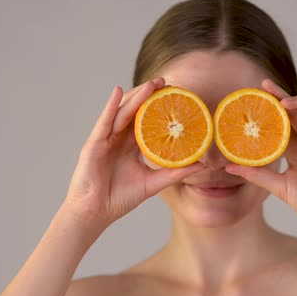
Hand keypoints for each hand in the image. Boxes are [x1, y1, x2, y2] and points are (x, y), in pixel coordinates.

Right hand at [63, 78, 203, 225]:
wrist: (96, 213)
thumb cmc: (120, 198)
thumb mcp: (154, 183)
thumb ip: (175, 172)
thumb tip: (202, 165)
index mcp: (131, 146)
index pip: (147, 120)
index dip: (159, 107)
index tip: (176, 95)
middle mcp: (118, 138)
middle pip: (135, 111)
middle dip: (149, 95)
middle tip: (166, 82)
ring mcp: (105, 139)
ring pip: (122, 112)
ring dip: (136, 96)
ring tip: (151, 84)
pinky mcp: (94, 144)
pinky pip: (104, 122)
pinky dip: (111, 106)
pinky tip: (118, 92)